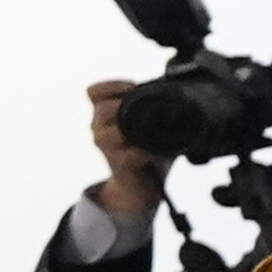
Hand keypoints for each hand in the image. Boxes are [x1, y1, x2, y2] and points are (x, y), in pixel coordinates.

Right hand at [85, 79, 158, 219]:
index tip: (131, 87)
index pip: (94, 92)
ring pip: (111, 132)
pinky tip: (155, 152)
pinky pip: (128, 154)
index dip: (110, 86)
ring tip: (154, 133)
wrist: (141, 185)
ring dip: (135, 130)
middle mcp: (99, 128)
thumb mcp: (147, 124)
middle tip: (147, 110)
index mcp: (105, 115)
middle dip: (125, 106)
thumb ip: (153, 107)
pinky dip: (144, 152)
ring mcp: (106, 147)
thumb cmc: (146, 150)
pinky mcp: (118, 164)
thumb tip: (178, 89)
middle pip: (103, 109)